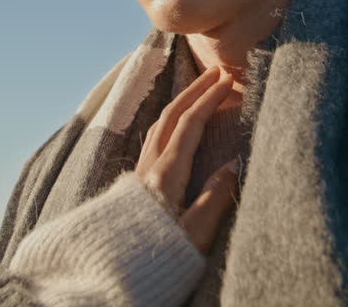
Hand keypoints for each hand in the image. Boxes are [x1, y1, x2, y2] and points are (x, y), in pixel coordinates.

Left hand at [135, 66, 241, 252]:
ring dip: (180, 103)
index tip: (228, 79)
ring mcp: (137, 174)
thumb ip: (216, 196)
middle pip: (170, 116)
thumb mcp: (196, 233)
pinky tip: (171, 127)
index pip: (190, 123)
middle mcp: (148, 167)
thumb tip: (235, 162)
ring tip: (197, 92)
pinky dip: (168, 122)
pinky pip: (151, 140)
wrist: (111, 274)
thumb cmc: (159, 259)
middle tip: (216, 72)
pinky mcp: (133, 185)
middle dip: (194, 91)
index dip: (210, 99)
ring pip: (157, 126)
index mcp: (166, 174)